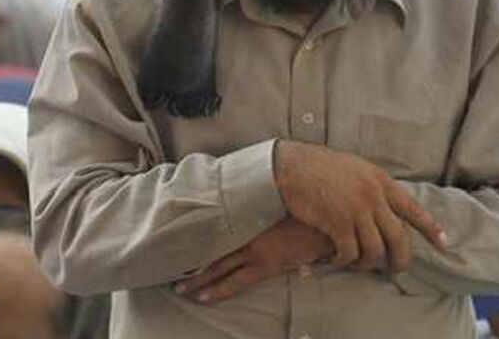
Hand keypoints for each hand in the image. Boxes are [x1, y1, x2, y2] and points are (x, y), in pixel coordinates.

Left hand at [173, 218, 331, 304]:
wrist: (326, 219)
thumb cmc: (305, 209)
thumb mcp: (279, 202)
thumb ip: (261, 206)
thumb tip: (249, 206)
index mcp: (248, 215)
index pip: (215, 228)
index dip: (197, 239)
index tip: (178, 243)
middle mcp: (247, 231)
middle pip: (211, 248)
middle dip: (191, 263)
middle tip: (172, 273)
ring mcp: (255, 249)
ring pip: (218, 267)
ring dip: (198, 279)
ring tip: (181, 288)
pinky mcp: (267, 264)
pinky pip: (237, 281)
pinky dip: (219, 289)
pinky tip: (205, 297)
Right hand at [274, 140, 446, 273]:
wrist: (293, 165)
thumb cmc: (321, 166)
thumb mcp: (356, 168)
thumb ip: (373, 186)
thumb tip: (384, 204)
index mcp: (381, 182)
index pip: (413, 209)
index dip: (431, 228)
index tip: (444, 243)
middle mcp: (374, 197)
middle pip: (398, 238)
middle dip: (401, 260)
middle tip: (395, 270)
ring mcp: (357, 211)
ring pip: (375, 251)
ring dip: (367, 264)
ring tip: (357, 265)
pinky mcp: (338, 223)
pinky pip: (350, 253)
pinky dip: (345, 262)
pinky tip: (336, 260)